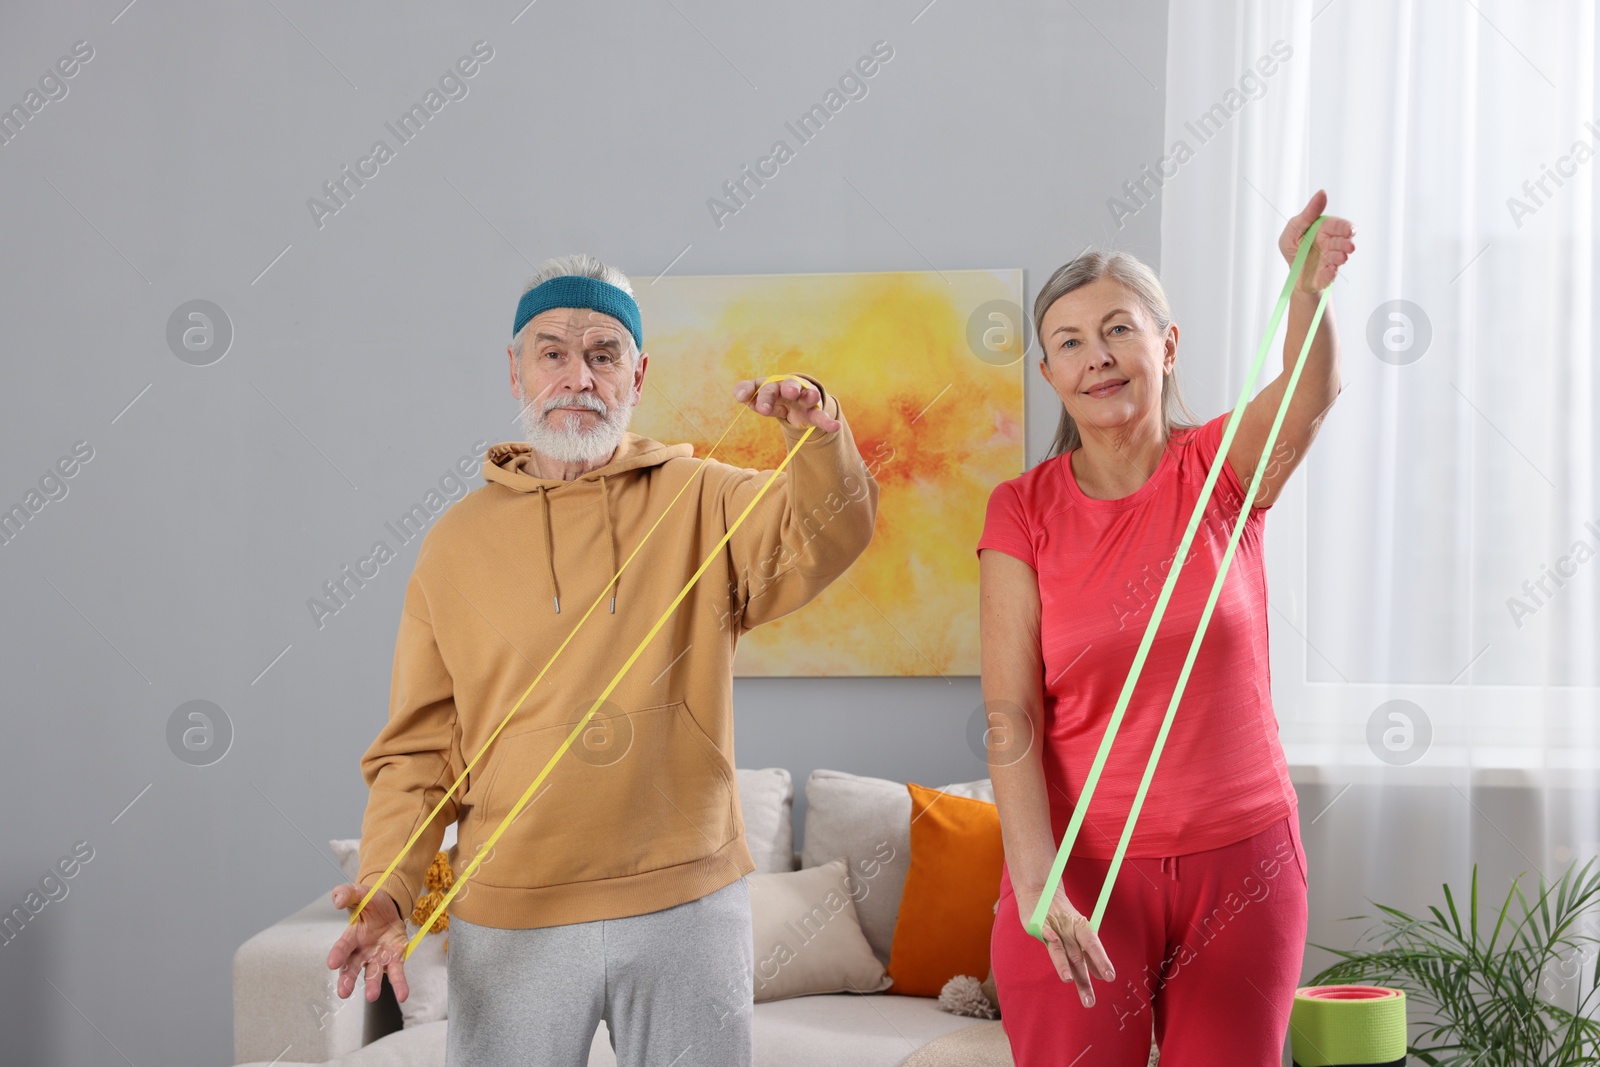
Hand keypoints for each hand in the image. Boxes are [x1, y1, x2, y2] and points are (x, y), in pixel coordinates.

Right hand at [327, 883, 410, 1003]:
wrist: (390, 907)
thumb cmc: (370, 903)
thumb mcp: (360, 893)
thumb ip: (347, 893)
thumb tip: (337, 900)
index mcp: (352, 936)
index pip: (343, 946)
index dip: (337, 954)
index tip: (331, 964)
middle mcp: (362, 951)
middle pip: (352, 967)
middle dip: (347, 979)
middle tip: (344, 992)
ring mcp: (378, 957)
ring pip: (373, 973)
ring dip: (372, 985)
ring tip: (372, 996)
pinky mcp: (394, 959)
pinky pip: (396, 972)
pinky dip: (399, 984)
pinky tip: (403, 995)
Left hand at [732, 376, 841, 433]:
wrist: (793, 396)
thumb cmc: (771, 394)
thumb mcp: (757, 393)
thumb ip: (745, 391)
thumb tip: (740, 396)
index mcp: (774, 384)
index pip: (766, 387)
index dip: (760, 395)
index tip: (751, 404)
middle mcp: (790, 388)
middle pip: (789, 385)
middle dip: (789, 388)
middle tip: (789, 393)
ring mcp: (803, 399)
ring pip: (808, 396)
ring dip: (810, 395)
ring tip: (812, 397)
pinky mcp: (813, 412)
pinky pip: (821, 417)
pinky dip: (828, 422)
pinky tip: (835, 426)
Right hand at [1022, 883, 1113, 1006]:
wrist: (1040, 889)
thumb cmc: (1062, 916)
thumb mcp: (1078, 932)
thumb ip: (1087, 954)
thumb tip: (1102, 976)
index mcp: (1080, 929)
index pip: (1093, 946)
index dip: (1101, 961)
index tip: (1110, 978)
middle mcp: (1068, 930)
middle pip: (1078, 956)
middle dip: (1084, 979)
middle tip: (1090, 1001)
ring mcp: (1052, 927)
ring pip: (1059, 949)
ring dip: (1063, 964)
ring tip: (1068, 980)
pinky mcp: (1036, 923)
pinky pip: (1043, 929)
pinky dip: (1048, 933)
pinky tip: (1050, 938)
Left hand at [1280, 189, 1355, 292]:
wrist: (1291, 272)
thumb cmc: (1294, 246)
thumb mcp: (1294, 227)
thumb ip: (1308, 213)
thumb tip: (1322, 192)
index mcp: (1325, 230)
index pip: (1338, 226)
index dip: (1345, 228)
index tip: (1350, 230)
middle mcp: (1332, 244)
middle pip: (1342, 242)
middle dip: (1347, 244)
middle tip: (1349, 247)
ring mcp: (1331, 260)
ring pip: (1339, 258)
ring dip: (1341, 257)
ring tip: (1341, 258)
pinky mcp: (1326, 275)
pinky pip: (1330, 275)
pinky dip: (1330, 274)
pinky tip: (1330, 271)